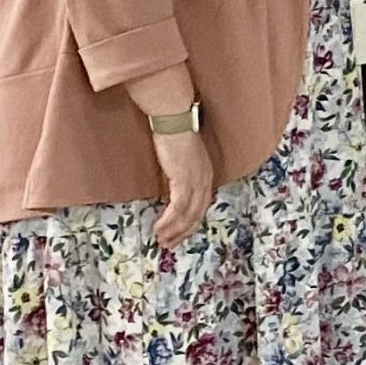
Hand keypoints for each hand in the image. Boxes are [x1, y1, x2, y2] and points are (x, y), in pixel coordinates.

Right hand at [152, 130, 215, 248]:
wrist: (173, 121)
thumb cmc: (174, 136)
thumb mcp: (181, 159)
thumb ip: (181, 175)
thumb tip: (172, 188)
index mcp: (205, 175)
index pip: (202, 205)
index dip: (191, 222)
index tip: (180, 234)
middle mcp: (204, 180)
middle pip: (197, 214)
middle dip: (183, 231)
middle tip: (170, 244)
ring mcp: (196, 181)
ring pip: (188, 214)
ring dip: (174, 230)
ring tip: (162, 240)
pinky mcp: (184, 180)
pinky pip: (178, 207)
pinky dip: (169, 221)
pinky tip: (159, 229)